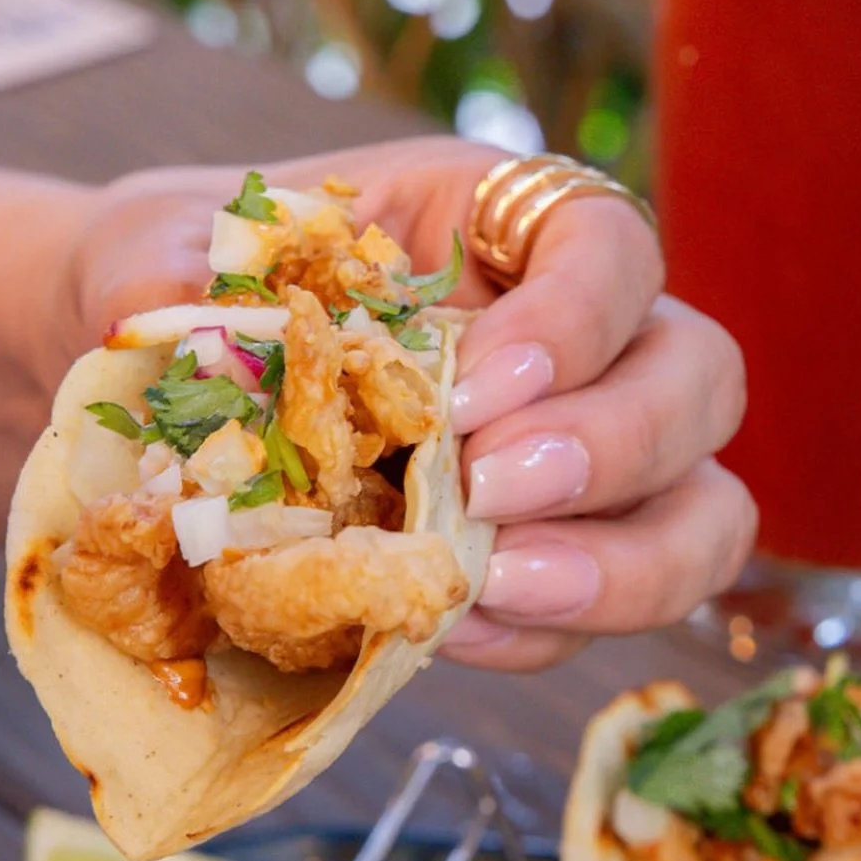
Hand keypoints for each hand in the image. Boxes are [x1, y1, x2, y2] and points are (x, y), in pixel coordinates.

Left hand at [58, 135, 755, 669]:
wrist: (169, 405)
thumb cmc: (191, 297)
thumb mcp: (158, 251)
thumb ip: (159, 266)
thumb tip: (165, 317)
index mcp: (505, 226)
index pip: (612, 246)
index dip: (578, 316)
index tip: (473, 387)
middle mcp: (582, 339)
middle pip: (699, 378)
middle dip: (616, 444)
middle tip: (491, 492)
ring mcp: (586, 458)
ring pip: (703, 511)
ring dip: (624, 563)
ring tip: (497, 587)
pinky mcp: (554, 558)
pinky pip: (610, 607)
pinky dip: (548, 631)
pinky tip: (454, 633)